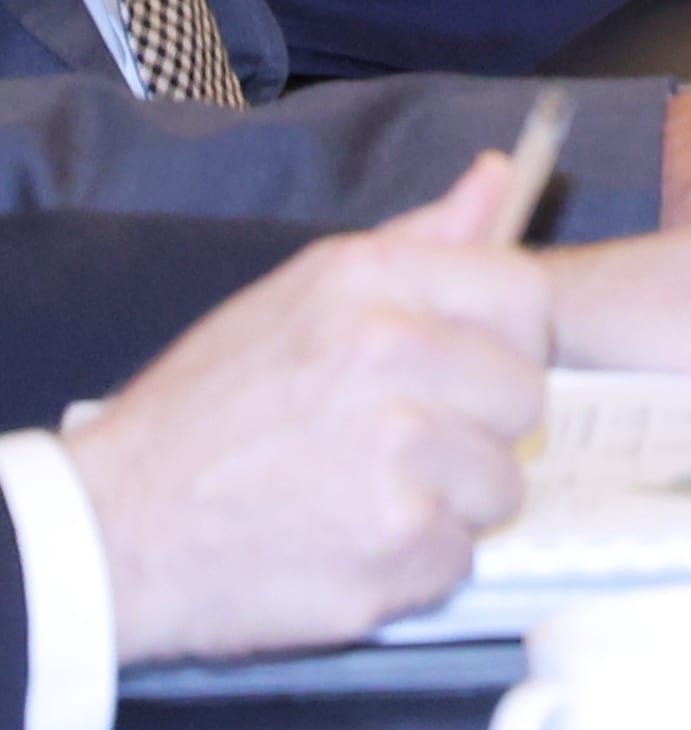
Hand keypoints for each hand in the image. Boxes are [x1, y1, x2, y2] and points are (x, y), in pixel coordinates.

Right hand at [65, 158, 549, 666]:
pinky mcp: (395, 545)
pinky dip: (412, 565)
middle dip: (476, 428)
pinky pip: (458, 556)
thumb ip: (414, 242)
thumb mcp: (298, 295)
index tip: (467, 371)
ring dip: (446, 503)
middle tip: (398, 445)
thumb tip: (498, 178)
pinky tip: (345, 544)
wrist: (112, 530)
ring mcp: (399, 455)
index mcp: (373, 285)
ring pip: (500, 483)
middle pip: (524, 398)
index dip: (507, 342)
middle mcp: (394, 356)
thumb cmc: (204, 412)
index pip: (524, 298)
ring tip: (360, 494)